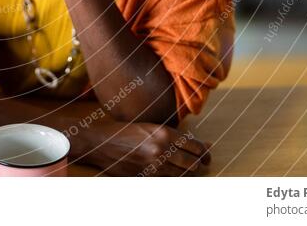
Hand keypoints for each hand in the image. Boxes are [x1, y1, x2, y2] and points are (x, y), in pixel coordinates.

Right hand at [78, 120, 211, 175]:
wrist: (99, 142)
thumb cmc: (123, 131)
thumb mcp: (150, 127)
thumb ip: (173, 135)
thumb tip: (199, 143)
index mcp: (164, 132)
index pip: (196, 146)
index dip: (205, 152)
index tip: (207, 154)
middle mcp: (161, 149)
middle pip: (193, 163)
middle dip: (200, 164)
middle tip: (202, 163)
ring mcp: (153, 165)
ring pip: (183, 174)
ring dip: (188, 173)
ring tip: (188, 169)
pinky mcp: (146, 176)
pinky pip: (168, 181)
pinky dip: (174, 178)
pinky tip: (173, 173)